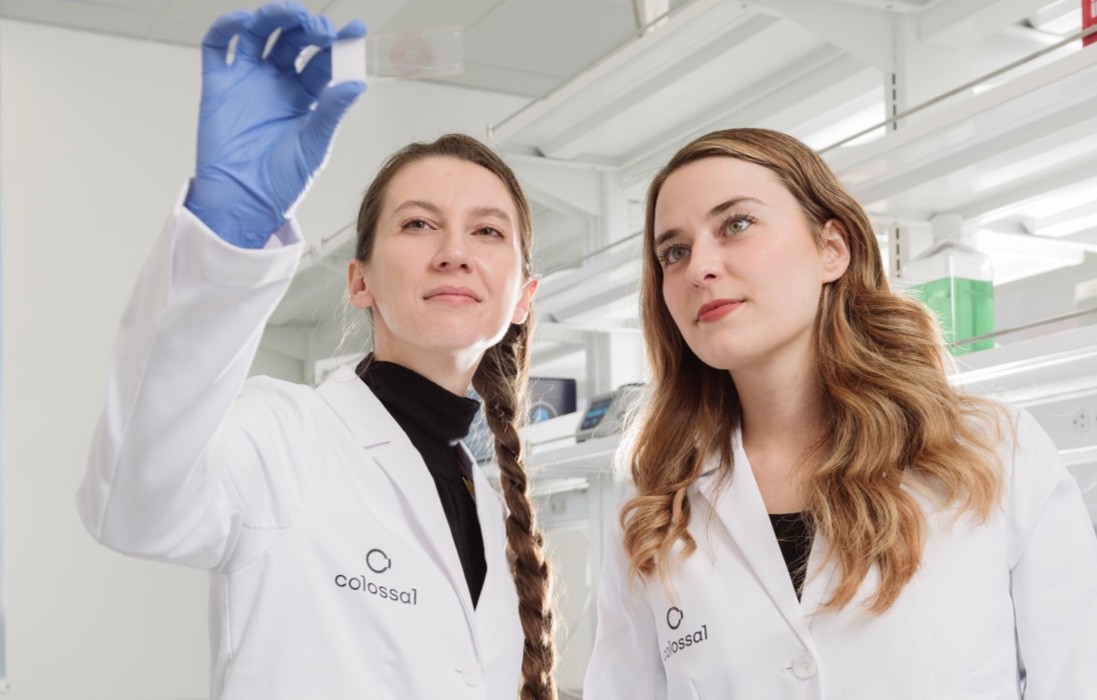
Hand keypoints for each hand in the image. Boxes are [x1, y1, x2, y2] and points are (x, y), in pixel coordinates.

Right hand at [185, 2, 365, 248]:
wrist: (245, 200)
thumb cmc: (281, 181)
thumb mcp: (314, 145)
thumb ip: (332, 111)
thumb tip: (357, 84)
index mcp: (305, 97)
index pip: (323, 61)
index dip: (339, 44)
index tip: (355, 30)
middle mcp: (277, 83)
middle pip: (292, 41)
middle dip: (308, 28)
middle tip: (321, 28)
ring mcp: (248, 80)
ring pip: (259, 34)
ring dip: (274, 17)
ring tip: (291, 14)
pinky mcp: (219, 84)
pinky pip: (219, 47)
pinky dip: (228, 27)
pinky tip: (244, 22)